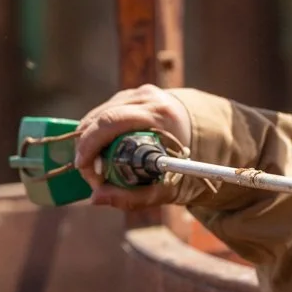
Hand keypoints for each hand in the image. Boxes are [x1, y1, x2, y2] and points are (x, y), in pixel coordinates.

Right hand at [73, 85, 195, 208]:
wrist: (206, 135)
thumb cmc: (186, 165)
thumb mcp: (166, 188)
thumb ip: (133, 197)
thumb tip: (96, 198)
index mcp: (161, 114)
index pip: (112, 121)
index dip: (91, 144)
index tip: (85, 169)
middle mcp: (148, 98)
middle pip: (101, 117)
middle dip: (87, 148)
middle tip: (90, 175)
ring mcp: (138, 93)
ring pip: (97, 114)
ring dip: (89, 142)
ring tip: (97, 168)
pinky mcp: (130, 96)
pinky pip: (102, 113)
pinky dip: (95, 134)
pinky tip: (101, 153)